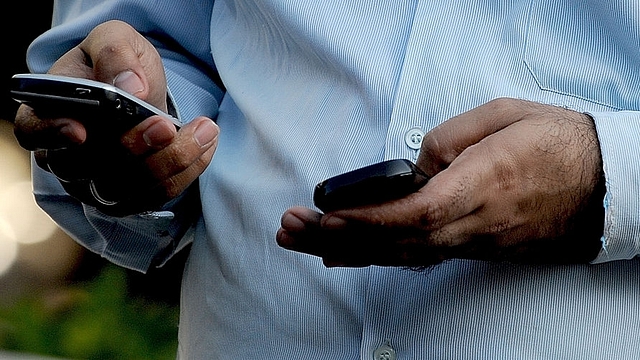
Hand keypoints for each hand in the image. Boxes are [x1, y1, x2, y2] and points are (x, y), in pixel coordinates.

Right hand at [13, 20, 218, 215]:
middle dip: (133, 147)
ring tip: (204, 129)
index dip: (53, 135)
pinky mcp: (131, 197)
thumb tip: (130, 87)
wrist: (142, 90)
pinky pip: (160, 193)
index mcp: (49, 113)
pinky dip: (189, 169)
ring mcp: (97, 184)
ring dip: (172, 160)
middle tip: (164, 124)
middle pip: (92, 168)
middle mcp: (67, 157)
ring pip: (131, 188)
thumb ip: (115, 54)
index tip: (82, 131)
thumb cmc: (118, 65)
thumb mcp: (115, 41)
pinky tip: (206, 141)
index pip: (34, 132)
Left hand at [277, 98, 604, 266]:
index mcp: (480, 188)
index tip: (324, 214)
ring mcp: (472, 243)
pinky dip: (374, 255)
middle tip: (289, 227)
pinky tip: (341, 255)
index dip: (365, 219)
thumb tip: (414, 167)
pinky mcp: (473, 248)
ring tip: (299, 240)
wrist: (604, 185)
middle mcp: (471, 226)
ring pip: (400, 254)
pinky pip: (416, 256)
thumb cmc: (556, 144)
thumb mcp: (503, 117)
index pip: (413, 215)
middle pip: (394, 242)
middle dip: (336, 237)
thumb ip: (448, 140)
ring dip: (346, 248)